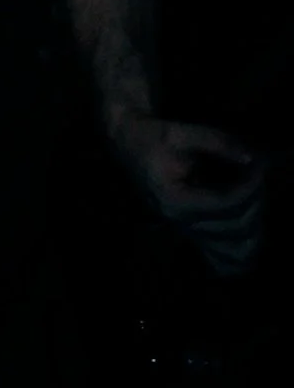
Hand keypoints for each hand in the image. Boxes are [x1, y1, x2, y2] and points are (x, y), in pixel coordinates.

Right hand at [109, 112, 266, 275]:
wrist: (128, 143)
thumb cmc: (151, 136)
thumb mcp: (180, 132)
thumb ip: (217, 142)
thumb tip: (254, 158)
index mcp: (174, 200)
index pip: (224, 204)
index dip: (248, 186)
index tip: (258, 165)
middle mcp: (180, 221)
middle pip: (234, 226)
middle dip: (254, 199)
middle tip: (258, 173)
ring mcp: (185, 228)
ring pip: (232, 248)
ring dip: (253, 224)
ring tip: (257, 196)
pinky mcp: (191, 229)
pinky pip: (220, 256)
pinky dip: (241, 253)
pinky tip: (253, 238)